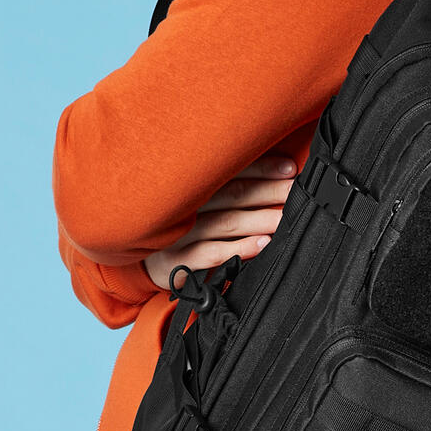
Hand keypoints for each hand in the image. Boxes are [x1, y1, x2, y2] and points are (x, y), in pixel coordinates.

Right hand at [143, 154, 298, 289]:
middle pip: (233, 194)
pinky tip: (261, 244)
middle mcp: (182, 205)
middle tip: (296, 191)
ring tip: (285, 218)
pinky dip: (238, 249)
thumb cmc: (174, 223)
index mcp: (188, 184)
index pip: (230, 171)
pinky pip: (211, 254)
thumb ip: (223, 184)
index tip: (289, 168)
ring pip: (226, 223)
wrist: (134, 259)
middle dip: (269, 192)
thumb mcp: (190, 198)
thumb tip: (273, 171)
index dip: (262, 168)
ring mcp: (177, 234)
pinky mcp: (174, 262)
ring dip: (260, 220)